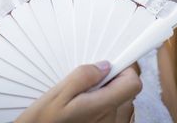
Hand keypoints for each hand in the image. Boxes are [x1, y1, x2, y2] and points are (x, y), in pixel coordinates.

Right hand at [15, 61, 141, 122]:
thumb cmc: (44, 120)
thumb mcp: (58, 95)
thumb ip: (83, 77)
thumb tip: (104, 66)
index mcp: (101, 107)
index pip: (132, 83)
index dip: (125, 68)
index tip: (114, 61)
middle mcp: (111, 120)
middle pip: (127, 91)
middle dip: (113, 81)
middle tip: (91, 80)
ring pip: (123, 104)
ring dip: (110, 95)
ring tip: (86, 97)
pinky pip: (118, 116)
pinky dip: (108, 108)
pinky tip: (88, 108)